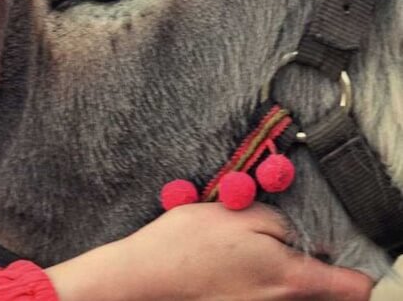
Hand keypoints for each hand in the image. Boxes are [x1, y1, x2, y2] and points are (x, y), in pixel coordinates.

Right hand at [46, 203, 373, 300]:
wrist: (147, 276)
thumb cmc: (190, 243)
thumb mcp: (240, 213)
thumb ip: (281, 223)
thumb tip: (301, 236)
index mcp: (291, 279)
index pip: (354, 288)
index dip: (358, 268)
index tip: (347, 250)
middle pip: (324, 292)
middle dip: (319, 265)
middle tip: (290, 237)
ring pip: (293, 292)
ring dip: (286, 269)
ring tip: (256, 244)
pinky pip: (268, 294)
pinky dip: (263, 277)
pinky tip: (235, 258)